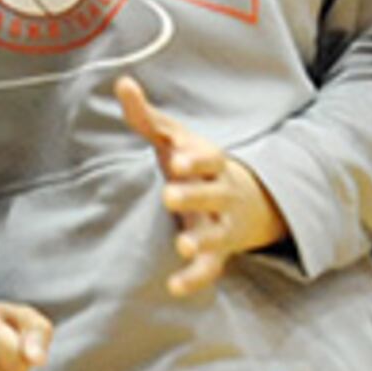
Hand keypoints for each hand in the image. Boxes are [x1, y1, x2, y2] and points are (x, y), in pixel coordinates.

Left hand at [118, 76, 287, 296]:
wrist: (249, 201)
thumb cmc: (198, 164)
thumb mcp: (177, 139)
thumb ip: (146, 116)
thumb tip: (122, 82)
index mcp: (212, 163)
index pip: (209, 158)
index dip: (195, 160)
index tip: (178, 160)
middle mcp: (222, 193)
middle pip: (214, 193)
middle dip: (195, 194)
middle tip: (169, 196)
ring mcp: (222, 224)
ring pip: (217, 234)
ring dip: (202, 240)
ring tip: (184, 247)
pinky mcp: (218, 253)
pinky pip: (211, 270)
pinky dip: (196, 279)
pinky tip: (175, 287)